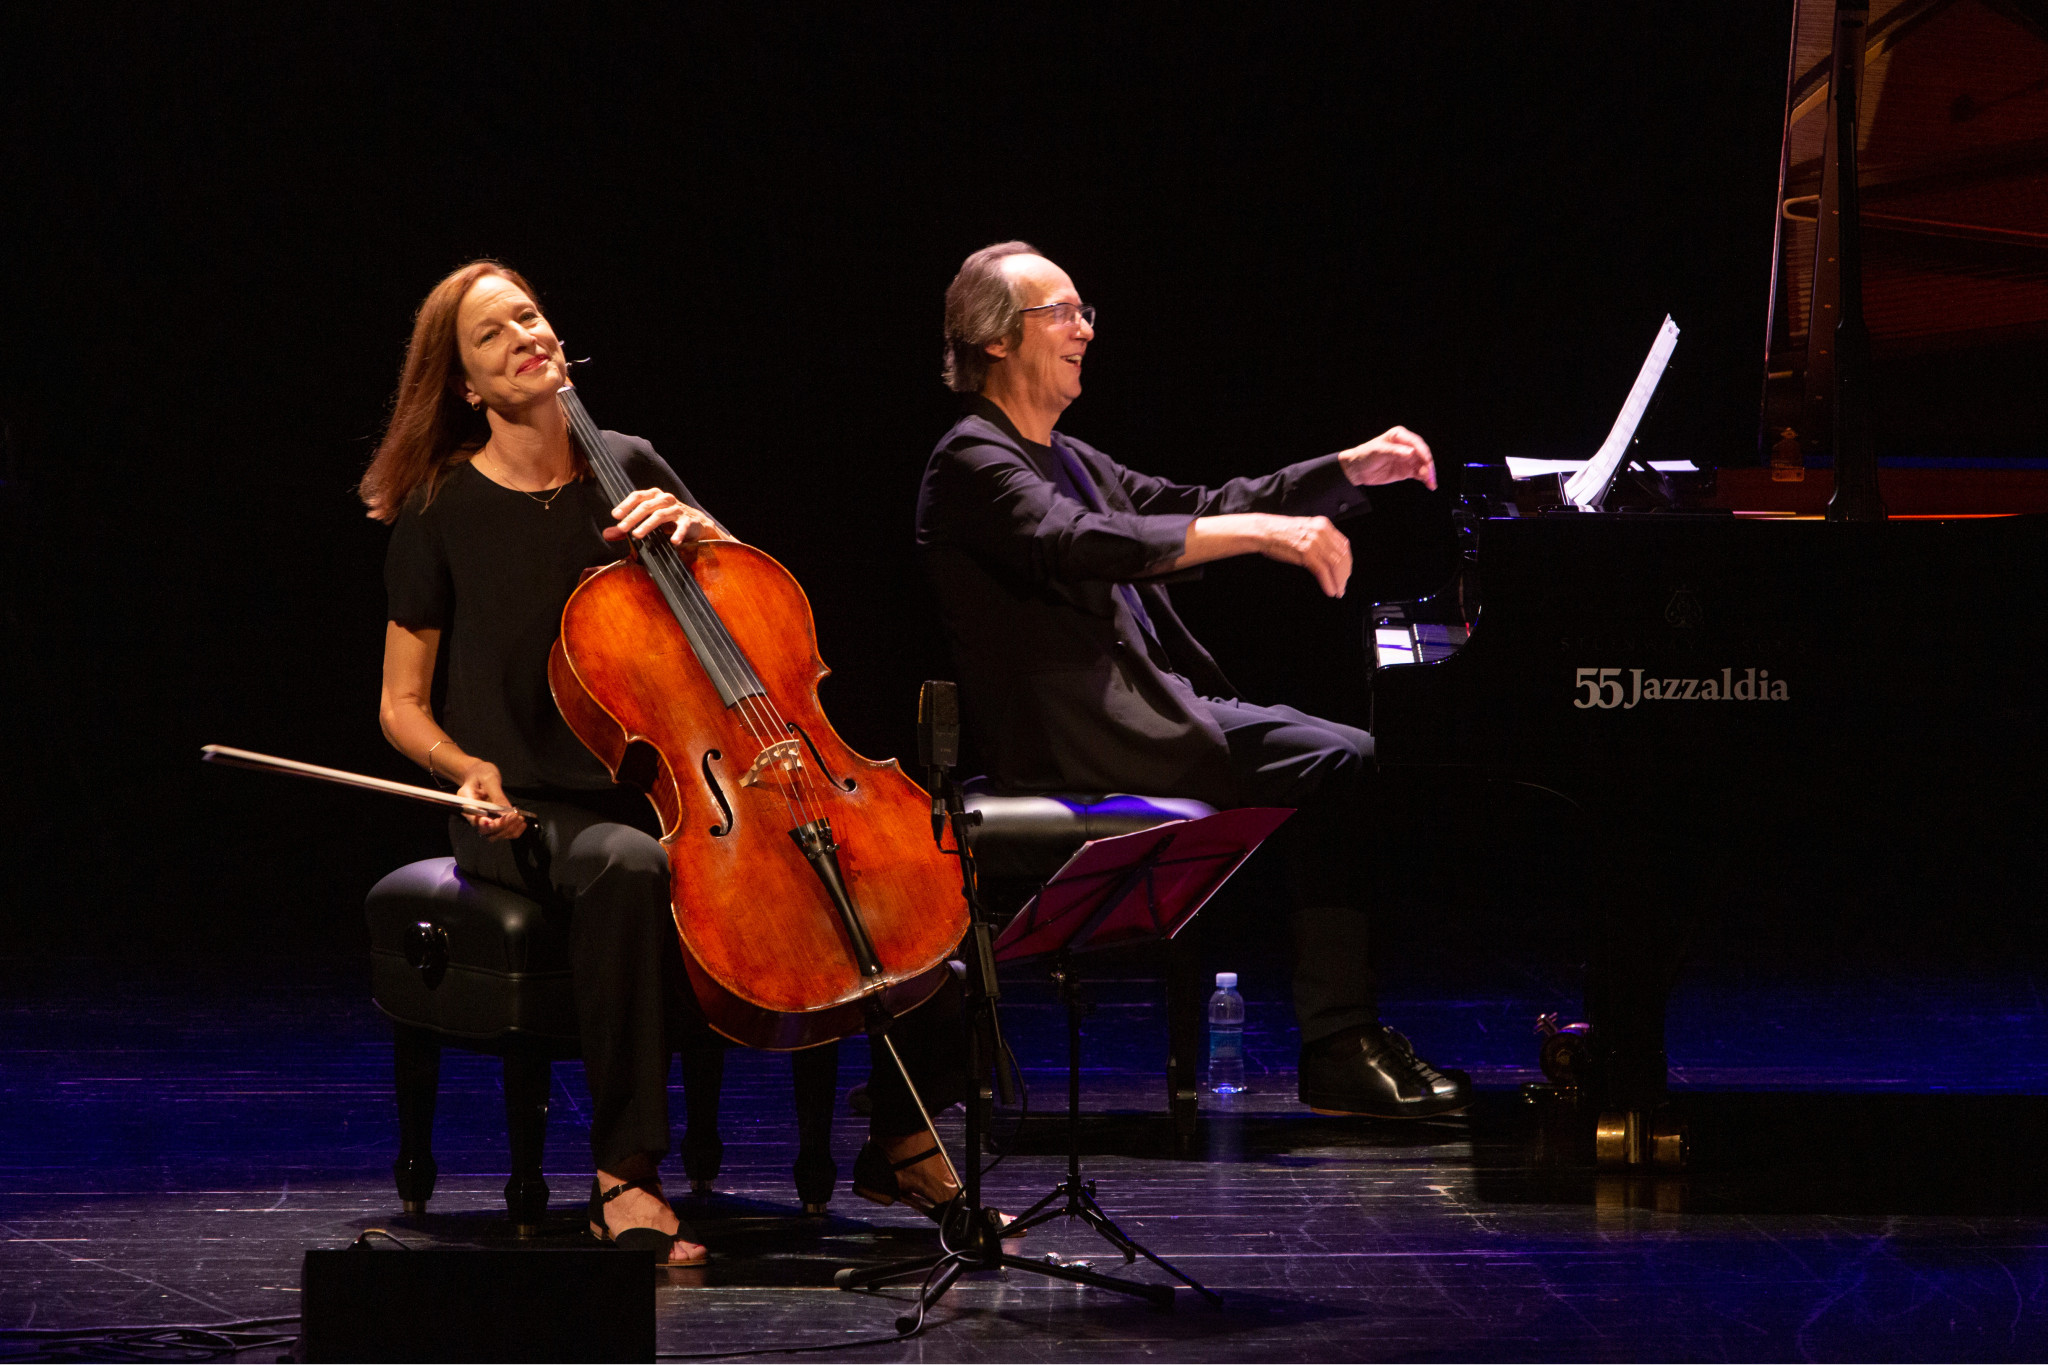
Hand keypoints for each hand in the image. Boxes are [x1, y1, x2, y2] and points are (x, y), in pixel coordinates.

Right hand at [456, 761, 526, 841]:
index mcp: (467, 803)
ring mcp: (483, 820)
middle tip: (515, 816)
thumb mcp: (489, 778)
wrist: (478, 774)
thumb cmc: (481, 773)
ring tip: (520, 818)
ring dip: (509, 830)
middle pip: (486, 832)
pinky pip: (502, 833)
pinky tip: (521, 822)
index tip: (500, 820)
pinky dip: (513, 831)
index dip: (487, 825)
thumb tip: (506, 810)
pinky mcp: (492, 821)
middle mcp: (474, 816)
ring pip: (495, 835)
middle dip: (502, 827)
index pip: (475, 821)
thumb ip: (497, 795)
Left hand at [604, 488, 719, 546]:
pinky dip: (678, 534)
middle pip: (647, 506)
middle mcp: (666, 499)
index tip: (615, 515)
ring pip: (660, 515)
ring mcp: (677, 509)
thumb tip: (607, 534)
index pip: (638, 496)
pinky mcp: (689, 521)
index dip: (626, 505)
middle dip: (633, 517)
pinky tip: (673, 541)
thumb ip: (628, 527)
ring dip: (647, 525)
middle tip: (622, 528)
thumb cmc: (668, 521)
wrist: (696, 524)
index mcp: (654, 496)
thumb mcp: (646, 521)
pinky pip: (682, 527)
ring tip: (637, 535)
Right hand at [1259, 514, 1352, 597]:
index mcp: (1323, 525)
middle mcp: (1322, 532)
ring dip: (1338, 582)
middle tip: (1343, 586)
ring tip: (1338, 592)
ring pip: (1335, 565)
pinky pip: (1323, 571)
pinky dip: (1328, 583)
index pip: (1344, 546)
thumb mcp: (1305, 530)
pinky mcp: (1306, 552)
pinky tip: (1330, 591)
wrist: (1264, 531)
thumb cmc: (1280, 532)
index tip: (1346, 574)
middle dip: (1344, 575)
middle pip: (1342, 557)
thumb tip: (1329, 556)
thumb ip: (1319, 539)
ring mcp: (1314, 542)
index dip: (1347, 562)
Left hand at [1339, 425, 1435, 489]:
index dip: (1423, 453)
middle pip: (1422, 455)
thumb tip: (1411, 452)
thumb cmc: (1365, 455)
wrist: (1357, 469)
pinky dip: (1424, 479)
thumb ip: (1395, 452)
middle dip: (1428, 466)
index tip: (1427, 463)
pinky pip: (1419, 473)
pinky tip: (1428, 484)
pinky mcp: (1406, 470)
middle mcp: (1406, 446)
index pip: (1416, 443)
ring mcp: (1407, 458)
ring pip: (1422, 465)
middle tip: (1430, 477)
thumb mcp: (1378, 451)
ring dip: (1428, 474)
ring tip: (1431, 484)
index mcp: (1400, 436)